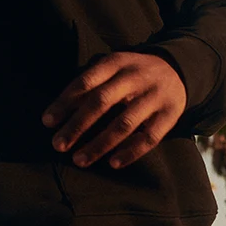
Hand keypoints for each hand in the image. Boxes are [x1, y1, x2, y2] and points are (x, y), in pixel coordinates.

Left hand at [42, 51, 185, 169]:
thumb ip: (89, 84)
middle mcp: (135, 77)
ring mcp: (154, 96)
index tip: (47, 122)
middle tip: (58, 145)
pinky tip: (112, 163)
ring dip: (99, 144)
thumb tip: (58, 112)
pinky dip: (130, 152)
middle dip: (77, 126)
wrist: (178, 68)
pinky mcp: (170, 114)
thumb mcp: (113, 67)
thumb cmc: (132, 73)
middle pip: (101, 102)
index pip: (85, 82)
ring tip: (79, 160)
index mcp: (116, 63)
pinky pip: (149, 137)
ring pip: (124, 123)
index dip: (65, 102)